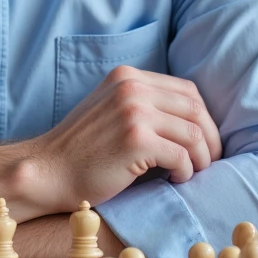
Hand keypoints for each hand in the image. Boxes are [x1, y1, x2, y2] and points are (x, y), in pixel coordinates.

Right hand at [25, 65, 221, 211]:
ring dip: (201, 157)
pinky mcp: (136, 141)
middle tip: (209, 160)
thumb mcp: (109, 109)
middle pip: (195, 109)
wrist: (47, 171)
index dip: (203, 117)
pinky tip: (175, 180)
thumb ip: (142, 103)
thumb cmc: (81, 149)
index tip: (204, 140)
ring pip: (194, 132)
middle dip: (210, 138)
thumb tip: (191, 119)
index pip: (186, 90)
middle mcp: (132, 88)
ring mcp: (134, 112)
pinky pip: (181, 156)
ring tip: (192, 172)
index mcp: (128, 77)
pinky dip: (185, 170)